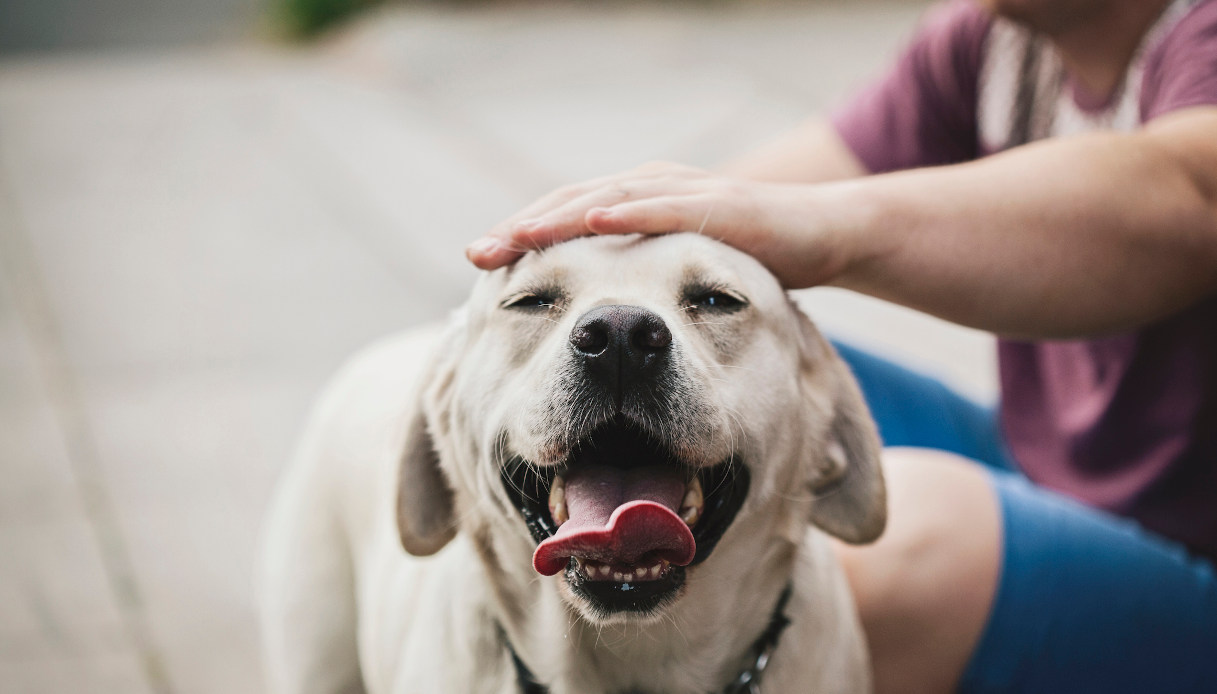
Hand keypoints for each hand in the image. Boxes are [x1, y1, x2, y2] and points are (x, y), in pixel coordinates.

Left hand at [466, 161, 850, 288]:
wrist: (821, 235)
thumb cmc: (747, 258)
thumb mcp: (679, 273)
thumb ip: (639, 280)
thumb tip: (592, 317)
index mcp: (636, 203)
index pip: (566, 218)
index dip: (522, 239)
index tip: (478, 265)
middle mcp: (650, 188)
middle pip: (573, 204)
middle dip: (523, 229)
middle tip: (478, 255)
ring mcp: (684, 192)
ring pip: (609, 198)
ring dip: (560, 217)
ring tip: (517, 236)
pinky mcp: (720, 205)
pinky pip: (666, 206)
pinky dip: (628, 210)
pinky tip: (593, 219)